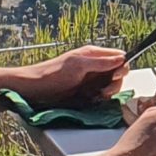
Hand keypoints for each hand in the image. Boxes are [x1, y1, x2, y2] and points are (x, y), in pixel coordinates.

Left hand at [13, 45, 129, 106]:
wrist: (33, 90)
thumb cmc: (53, 74)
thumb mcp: (79, 66)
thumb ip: (101, 62)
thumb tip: (122, 59)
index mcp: (93, 54)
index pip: (119, 57)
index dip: (122, 67)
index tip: (115, 77)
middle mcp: (94, 65)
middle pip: (117, 73)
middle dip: (114, 84)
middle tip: (103, 92)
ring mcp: (89, 79)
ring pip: (109, 85)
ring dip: (106, 93)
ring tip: (94, 97)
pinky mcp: (85, 91)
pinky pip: (100, 95)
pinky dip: (98, 99)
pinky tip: (90, 101)